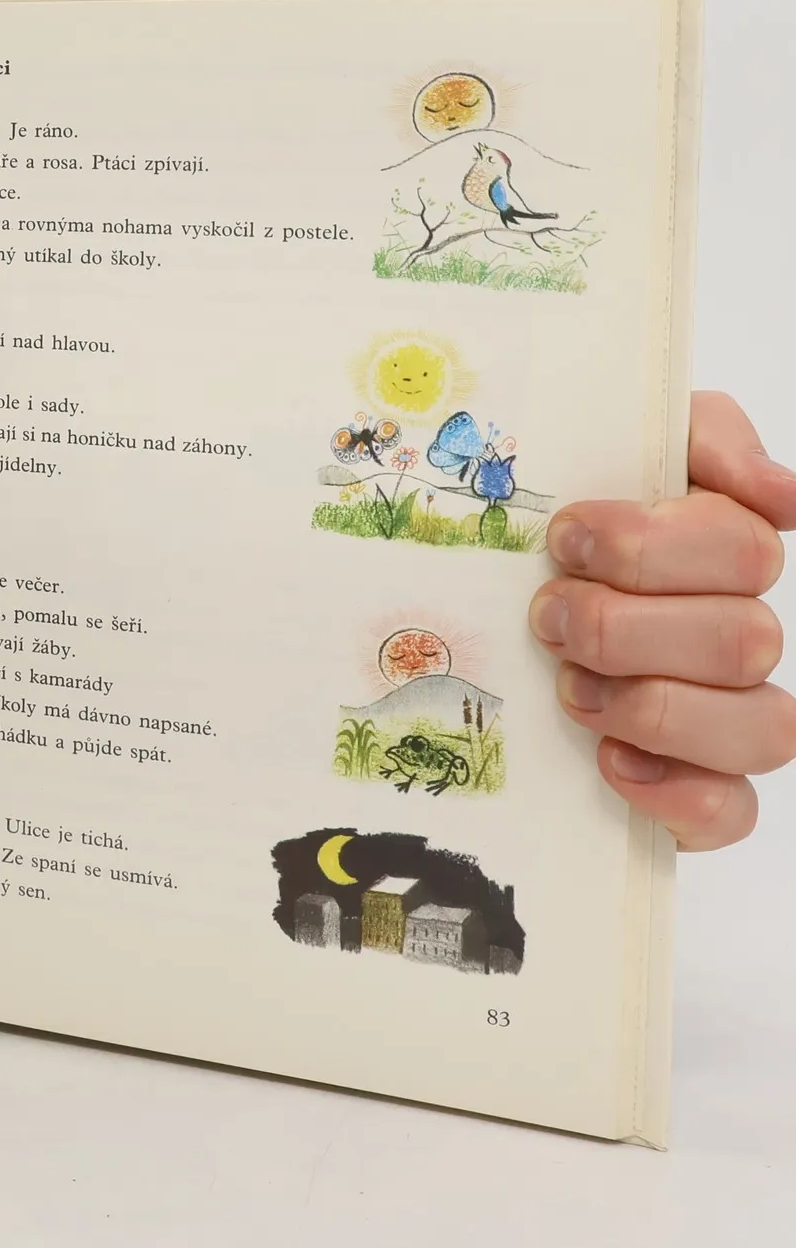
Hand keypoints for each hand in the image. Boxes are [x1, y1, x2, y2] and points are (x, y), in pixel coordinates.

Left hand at [533, 391, 795, 849]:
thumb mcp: (601, 447)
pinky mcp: (698, 791)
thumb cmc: (548, 532)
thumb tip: (782, 495)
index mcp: (720, 549)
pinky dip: (676, 794)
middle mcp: (735, 632)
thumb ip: (695, 436)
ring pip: (761, 727)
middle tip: (548, 617)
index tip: (566, 537)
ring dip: (655, 708)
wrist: (480, 606)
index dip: (652, 545)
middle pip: (743, 638)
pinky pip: (730, 810)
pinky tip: (611, 763)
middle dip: (629, 628)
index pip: (744, 546)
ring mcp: (727, 715)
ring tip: (569, 689)